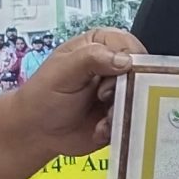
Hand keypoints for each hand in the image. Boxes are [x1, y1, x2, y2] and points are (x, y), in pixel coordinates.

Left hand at [8, 27, 136, 155]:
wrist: (37, 132)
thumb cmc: (44, 94)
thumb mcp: (63, 71)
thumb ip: (92, 58)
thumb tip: (125, 60)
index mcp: (100, 45)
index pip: (130, 46)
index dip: (129, 61)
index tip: (117, 76)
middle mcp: (113, 67)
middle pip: (140, 73)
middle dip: (127, 89)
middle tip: (104, 97)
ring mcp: (119, 93)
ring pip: (139, 99)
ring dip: (122, 110)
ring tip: (103, 117)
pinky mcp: (120, 115)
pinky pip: (132, 120)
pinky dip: (118, 126)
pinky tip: (99, 129)